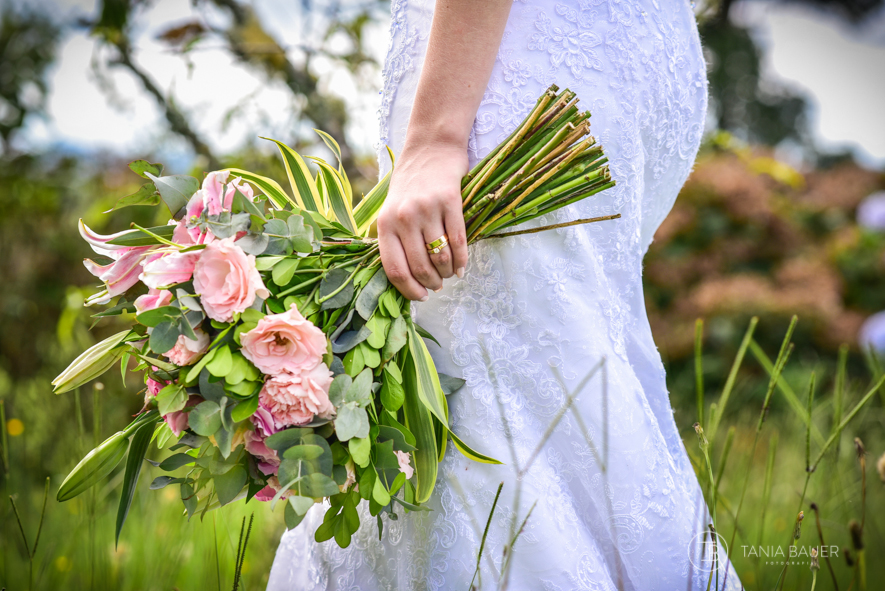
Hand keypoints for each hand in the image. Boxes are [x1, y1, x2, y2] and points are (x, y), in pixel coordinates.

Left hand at [377, 139, 468, 300]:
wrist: (431, 147)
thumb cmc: (411, 183)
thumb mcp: (392, 209)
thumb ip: (395, 239)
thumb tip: (406, 278)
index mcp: (385, 223)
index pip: (395, 269)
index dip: (409, 290)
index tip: (420, 297)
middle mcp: (404, 217)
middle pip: (419, 266)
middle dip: (431, 283)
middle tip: (438, 286)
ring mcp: (427, 209)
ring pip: (440, 257)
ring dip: (447, 272)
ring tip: (449, 274)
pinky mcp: (450, 201)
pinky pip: (458, 241)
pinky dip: (461, 259)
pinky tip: (462, 267)